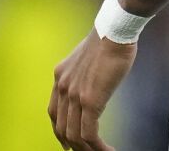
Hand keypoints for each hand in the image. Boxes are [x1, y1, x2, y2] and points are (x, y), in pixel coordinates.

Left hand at [49, 30, 136, 150]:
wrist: (114, 30)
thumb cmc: (109, 40)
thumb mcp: (88, 59)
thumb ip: (84, 74)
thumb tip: (92, 85)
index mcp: (60, 76)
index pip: (54, 113)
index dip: (60, 132)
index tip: (68, 143)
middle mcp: (62, 86)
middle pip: (62, 128)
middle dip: (74, 145)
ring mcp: (74, 95)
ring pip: (75, 136)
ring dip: (88, 150)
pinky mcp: (90, 100)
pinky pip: (89, 134)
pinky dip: (98, 148)